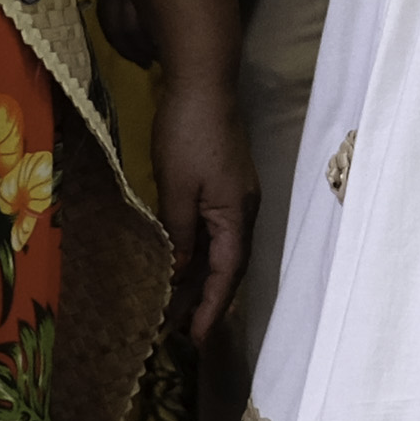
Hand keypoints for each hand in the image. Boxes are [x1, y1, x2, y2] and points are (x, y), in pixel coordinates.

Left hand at [149, 66, 256, 343]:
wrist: (202, 82)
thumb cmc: (188, 134)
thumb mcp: (177, 188)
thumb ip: (180, 233)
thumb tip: (179, 271)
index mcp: (236, 214)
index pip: (228, 274)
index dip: (212, 308)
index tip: (194, 338)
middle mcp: (242, 210)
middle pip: (229, 266)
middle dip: (208, 301)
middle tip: (181, 333)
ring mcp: (235, 196)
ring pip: (221, 250)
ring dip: (202, 279)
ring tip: (177, 307)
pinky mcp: (224, 184)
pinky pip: (215, 231)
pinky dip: (199, 253)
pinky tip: (180, 262)